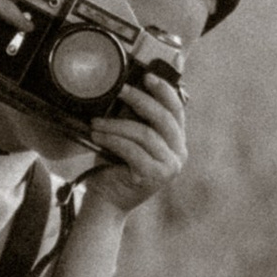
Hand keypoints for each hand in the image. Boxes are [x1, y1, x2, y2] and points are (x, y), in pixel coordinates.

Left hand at [82, 66, 186, 212]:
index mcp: (177, 141)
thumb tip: (127, 87)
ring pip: (145, 134)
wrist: (106, 201)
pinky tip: (97, 135)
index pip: (177, 110)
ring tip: (97, 122)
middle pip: (164, 118)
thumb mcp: (128, 137)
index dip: (164, 90)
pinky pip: (132, 149)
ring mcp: (169, 167)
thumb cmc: (114, 165)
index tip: (147, 76)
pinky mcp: (154, 176)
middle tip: (120, 90)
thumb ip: (136, 117)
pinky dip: (112, 139)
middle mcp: (179, 154)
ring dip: (117, 124)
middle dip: (140, 100)